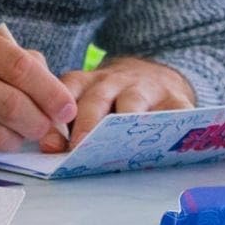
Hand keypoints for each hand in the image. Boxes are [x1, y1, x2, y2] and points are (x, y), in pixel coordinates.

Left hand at [38, 56, 194, 151]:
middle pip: (97, 99)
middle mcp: (113, 81)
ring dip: (124, 121)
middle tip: (81, 147)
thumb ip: (65, 126)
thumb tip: (50, 148)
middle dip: (87, 123)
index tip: (52, 143)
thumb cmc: (114, 99)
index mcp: (86, 83)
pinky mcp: (175, 99)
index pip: (67, 92)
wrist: (154, 75)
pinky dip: (172, 123)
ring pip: (132, 102)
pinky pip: (175, 111)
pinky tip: (169, 140)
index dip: (58, 117)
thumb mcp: (87, 105)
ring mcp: (145, 88)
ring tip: (122, 144)